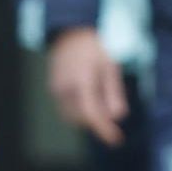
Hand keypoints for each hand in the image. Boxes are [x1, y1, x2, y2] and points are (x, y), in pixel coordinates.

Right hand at [47, 27, 126, 145]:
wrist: (71, 31)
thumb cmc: (94, 45)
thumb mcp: (110, 64)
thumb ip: (114, 91)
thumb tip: (118, 116)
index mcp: (81, 79)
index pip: (91, 113)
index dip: (104, 129)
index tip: (116, 139)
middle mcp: (64, 86)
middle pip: (83, 116)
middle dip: (99, 118)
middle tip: (113, 105)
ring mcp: (56, 87)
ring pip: (74, 114)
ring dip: (89, 114)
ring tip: (101, 93)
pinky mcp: (54, 88)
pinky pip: (68, 107)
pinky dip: (81, 107)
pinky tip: (91, 92)